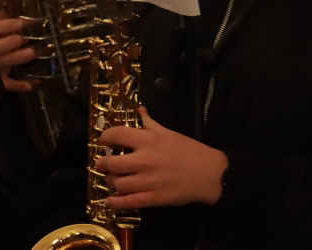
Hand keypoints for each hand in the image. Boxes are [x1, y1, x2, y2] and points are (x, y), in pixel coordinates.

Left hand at [95, 107, 227, 208]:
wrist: (209, 174)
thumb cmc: (189, 150)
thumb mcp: (168, 132)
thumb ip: (150, 122)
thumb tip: (139, 109)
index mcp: (148, 140)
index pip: (117, 135)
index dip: (105, 137)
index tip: (103, 141)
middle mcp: (144, 160)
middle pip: (111, 163)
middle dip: (102, 164)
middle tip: (102, 163)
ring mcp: (148, 181)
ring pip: (117, 183)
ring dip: (110, 181)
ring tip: (111, 178)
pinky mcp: (153, 198)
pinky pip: (128, 202)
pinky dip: (115, 202)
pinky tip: (109, 201)